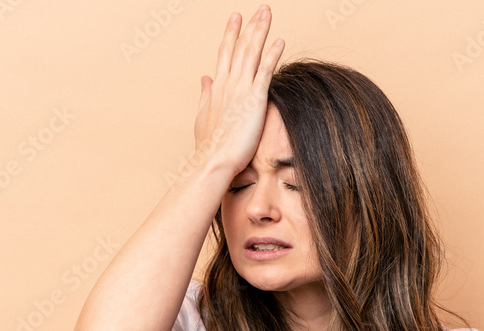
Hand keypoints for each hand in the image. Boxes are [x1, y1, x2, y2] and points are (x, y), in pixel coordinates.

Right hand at [193, 5, 284, 176]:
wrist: (213, 161)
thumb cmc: (210, 147)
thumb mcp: (203, 116)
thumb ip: (206, 95)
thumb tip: (205, 78)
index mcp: (218, 88)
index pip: (225, 54)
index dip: (231, 34)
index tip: (236, 18)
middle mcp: (228, 84)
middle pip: (240, 48)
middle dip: (250, 26)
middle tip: (260, 9)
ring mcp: (241, 90)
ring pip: (251, 53)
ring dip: (260, 31)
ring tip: (268, 13)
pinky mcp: (254, 100)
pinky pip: (265, 72)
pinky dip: (272, 55)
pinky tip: (280, 41)